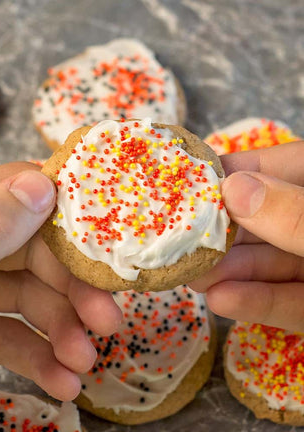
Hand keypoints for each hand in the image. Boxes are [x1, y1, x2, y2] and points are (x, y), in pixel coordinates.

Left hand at [0, 162, 121, 399]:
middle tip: (109, 320)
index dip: (68, 212)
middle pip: (34, 252)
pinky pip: (6, 336)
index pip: (20, 192)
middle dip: (73, 291)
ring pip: (27, 298)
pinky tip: (62, 382)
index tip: (111, 236)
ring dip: (62, 332)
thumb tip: (44, 184)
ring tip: (85, 362)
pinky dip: (36, 358)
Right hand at [190, 141, 303, 330]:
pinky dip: (256, 302)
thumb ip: (293, 213)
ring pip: (268, 262)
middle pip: (258, 218)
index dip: (224, 173)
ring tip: (191, 276)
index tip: (180, 184)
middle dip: (218, 232)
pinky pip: (287, 301)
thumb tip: (232, 188)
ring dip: (228, 271)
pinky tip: (221, 301)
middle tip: (176, 241)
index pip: (268, 166)